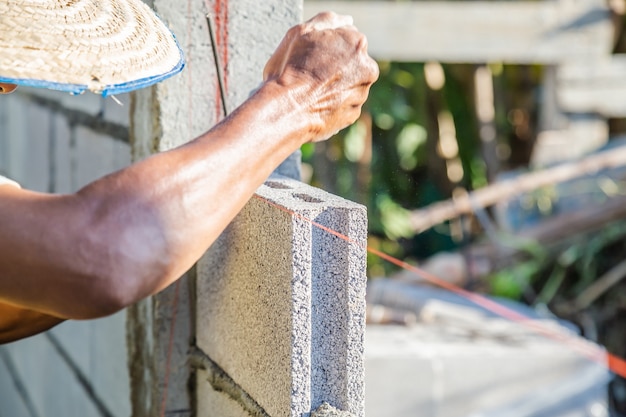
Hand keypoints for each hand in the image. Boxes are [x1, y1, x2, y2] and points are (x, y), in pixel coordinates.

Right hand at [263, 12, 378, 141]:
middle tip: (310, 73)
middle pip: (351, 62)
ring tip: (309, 90)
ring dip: (334, 85)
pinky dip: (332, 103)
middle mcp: (367, 69)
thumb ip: (327, 20)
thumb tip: (346, 20)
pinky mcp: (353, 115)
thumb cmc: (290, 69)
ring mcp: (361, 94)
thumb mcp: (301, 33)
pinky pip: (343, 104)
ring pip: (348, 84)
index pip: (345, 38)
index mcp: (357, 43)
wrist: (286, 110)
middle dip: (335, 65)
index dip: (326, 46)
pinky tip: (314, 103)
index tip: (311, 55)